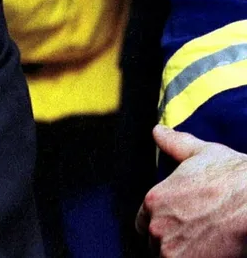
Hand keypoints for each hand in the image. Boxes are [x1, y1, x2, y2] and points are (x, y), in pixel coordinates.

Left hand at [136, 125, 246, 256]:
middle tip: (195, 235)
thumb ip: (175, 144)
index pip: (143, 222)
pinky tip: (211, 253)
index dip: (160, 224)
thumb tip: (159, 131)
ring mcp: (170, 249)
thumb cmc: (234, 177)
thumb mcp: (202, 153)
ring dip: (182, 253)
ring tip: (204, 245)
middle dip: (172, 240)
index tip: (177, 225)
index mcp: (153, 201)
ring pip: (167, 256)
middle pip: (155, 242)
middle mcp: (155, 226)